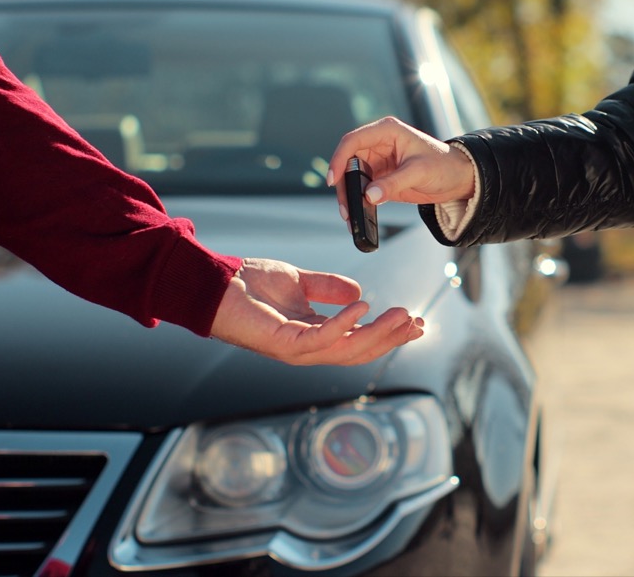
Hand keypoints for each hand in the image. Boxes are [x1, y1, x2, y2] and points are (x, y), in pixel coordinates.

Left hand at [209, 258, 422, 365]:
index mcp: (314, 334)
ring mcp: (295, 349)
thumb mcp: (299, 281)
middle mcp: (308, 347)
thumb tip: (360, 291)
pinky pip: (320, 339)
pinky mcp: (282, 343)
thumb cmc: (248, 283)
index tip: (416, 322)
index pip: (359, 340)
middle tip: (418, 323)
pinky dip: (344, 324)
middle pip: (359, 351)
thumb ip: (327, 287)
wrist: (215, 281)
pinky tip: (363, 306)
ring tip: (402, 316)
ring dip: (378, 334)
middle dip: (391, 339)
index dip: (388, 333)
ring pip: (346, 350)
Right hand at [327, 116, 475, 213]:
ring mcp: (379, 161)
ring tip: (349, 215)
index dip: (339, 159)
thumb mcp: (419, 172)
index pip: (353, 141)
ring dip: (348, 195)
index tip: (334, 180)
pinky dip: (358, 202)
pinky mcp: (382, 178)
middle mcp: (379, 144)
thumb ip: (394, 183)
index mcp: (387, 131)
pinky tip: (358, 215)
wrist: (458, 178)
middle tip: (344, 206)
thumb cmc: (444, 165)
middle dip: (343, 184)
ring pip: (353, 177)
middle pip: (348, 161)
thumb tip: (370, 196)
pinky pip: (363, 189)